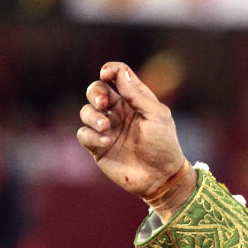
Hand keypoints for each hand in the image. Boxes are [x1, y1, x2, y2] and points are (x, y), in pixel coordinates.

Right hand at [77, 61, 194, 218]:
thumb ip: (137, 95)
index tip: (107, 74)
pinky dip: (91, 135)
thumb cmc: (163, 145)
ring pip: (86, 111)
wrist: (161, 177)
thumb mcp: (157, 116)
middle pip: (96, 90)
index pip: (118, 76)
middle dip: (94, 92)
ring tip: (106, 127)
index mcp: (134, 100)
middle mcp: (118, 111)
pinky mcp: (98, 147)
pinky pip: (83, 134)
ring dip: (92, 116)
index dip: (110, 70)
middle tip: (103, 102)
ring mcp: (107, 129)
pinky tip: (106, 142)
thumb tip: (119, 72)